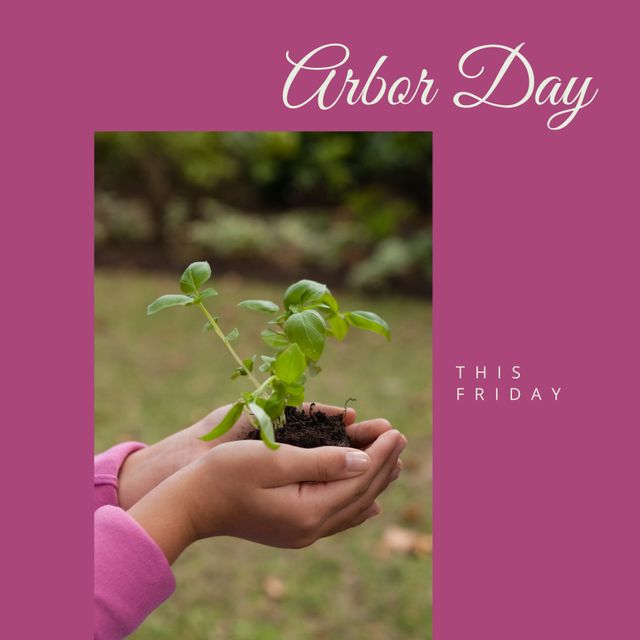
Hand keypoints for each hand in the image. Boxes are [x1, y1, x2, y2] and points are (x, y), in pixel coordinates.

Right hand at [128, 429, 405, 562]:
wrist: (191, 504)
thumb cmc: (226, 473)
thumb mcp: (275, 460)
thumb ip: (322, 462)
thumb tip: (364, 462)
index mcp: (309, 510)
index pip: (359, 479)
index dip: (380, 454)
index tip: (396, 430)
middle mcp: (311, 528)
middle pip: (360, 494)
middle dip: (383, 464)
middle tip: (401, 438)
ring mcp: (302, 533)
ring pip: (351, 506)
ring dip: (373, 482)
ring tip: (393, 461)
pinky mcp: (293, 530)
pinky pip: (337, 518)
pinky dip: (356, 503)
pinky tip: (368, 501)